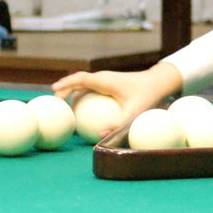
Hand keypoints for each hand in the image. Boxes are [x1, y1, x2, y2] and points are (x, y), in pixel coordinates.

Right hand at [51, 62, 183, 137]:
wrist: (158, 83)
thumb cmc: (147, 95)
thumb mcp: (133, 111)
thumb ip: (117, 123)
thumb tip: (100, 134)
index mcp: (105, 80)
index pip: (80, 79)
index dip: (66, 84)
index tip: (54, 91)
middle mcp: (103, 78)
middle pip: (78, 81)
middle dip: (64, 89)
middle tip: (54, 103)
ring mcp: (106, 80)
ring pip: (83, 85)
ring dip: (72, 93)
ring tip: (63, 109)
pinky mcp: (109, 84)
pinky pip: (91, 90)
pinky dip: (83, 97)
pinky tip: (81, 112)